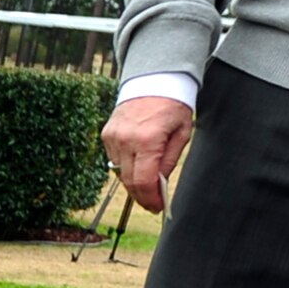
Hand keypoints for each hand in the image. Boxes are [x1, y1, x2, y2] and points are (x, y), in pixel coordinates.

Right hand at [103, 96, 194, 213]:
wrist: (154, 80)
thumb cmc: (173, 106)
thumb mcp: (182, 134)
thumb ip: (169, 161)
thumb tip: (160, 185)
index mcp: (147, 140)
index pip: (144, 181)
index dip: (150, 199)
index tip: (158, 207)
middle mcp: (125, 139)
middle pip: (129, 181)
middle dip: (142, 196)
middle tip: (154, 203)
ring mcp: (112, 137)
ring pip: (119, 173)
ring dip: (133, 182)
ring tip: (148, 184)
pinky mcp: (106, 134)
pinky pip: (114, 160)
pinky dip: (125, 167)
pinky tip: (138, 164)